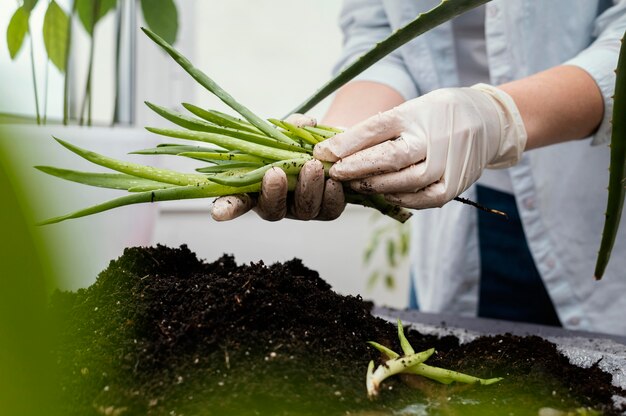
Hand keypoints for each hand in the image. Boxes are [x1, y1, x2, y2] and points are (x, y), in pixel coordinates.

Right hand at [211, 115, 345, 220]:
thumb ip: (291, 128)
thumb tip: (303, 124)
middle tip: (276, 171)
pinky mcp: (328, 208)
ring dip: (307, 188)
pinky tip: (335, 182)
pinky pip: (330, 210)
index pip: (237, 202)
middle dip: (273, 192)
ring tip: (313, 166)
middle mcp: (279, 203)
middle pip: (272, 210)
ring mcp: (303, 209)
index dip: (227, 208)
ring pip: (304, 210)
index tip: (217, 211)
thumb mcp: (289, 130)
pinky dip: (333, 196)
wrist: (333, 149)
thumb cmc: (299, 141)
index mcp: (257, 187)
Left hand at [313, 84, 526, 208]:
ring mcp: (448, 162)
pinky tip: (384, 195)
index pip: (377, 128)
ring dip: (375, 186)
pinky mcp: (455, 185)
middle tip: (333, 174)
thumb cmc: (437, 115)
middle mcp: (434, 136)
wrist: (488, 121)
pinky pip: (423, 199)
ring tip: (354, 185)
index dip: (346, 143)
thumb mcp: (410, 110)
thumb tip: (337, 149)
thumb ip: (379, 129)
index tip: (322, 154)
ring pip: (405, 182)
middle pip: (389, 158)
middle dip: (356, 168)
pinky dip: (401, 198)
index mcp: (419, 112)